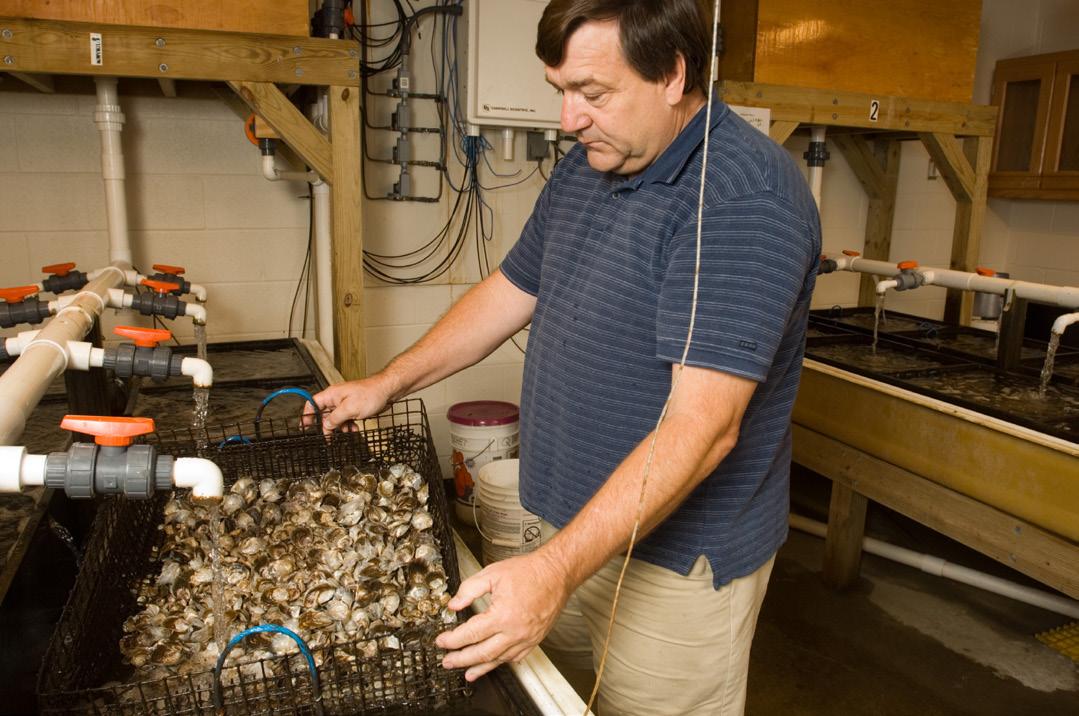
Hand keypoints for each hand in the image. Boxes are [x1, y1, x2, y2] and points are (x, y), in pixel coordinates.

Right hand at [303, 378, 391, 433]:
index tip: (305, 426)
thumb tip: (326, 426)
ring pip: (336, 418)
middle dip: (327, 425)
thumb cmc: (370, 393)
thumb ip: (335, 418)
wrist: (387, 391)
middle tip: (327, 436)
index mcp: (331, 395)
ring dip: (340, 427)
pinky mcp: (354, 407)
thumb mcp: (349, 409)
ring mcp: (345, 402)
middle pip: (324, 414)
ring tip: (346, 431)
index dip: (307, 415)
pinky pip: (346, 419)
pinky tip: (354, 428)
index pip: (312, 404)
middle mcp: (336, 398)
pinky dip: (348, 425)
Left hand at [436, 550, 569, 681]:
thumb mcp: (492, 574)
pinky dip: (501, 663)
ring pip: (498, 660)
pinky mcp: (535, 639)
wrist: (556, 573)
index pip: (470, 634)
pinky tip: (493, 664)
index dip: (452, 640)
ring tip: (466, 673)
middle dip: (461, 659)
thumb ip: (469, 589)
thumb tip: (453, 605)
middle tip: (447, 661)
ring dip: (480, 668)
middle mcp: (514, 631)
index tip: (441, 641)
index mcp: (502, 615)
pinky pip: (515, 657)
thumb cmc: (528, 572)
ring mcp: (526, 638)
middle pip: (482, 653)